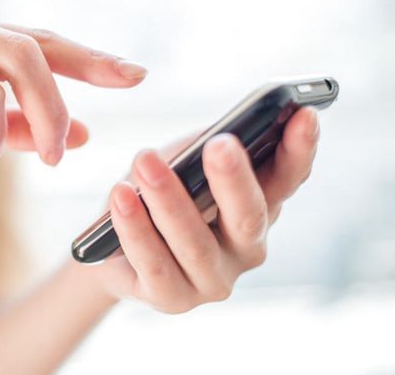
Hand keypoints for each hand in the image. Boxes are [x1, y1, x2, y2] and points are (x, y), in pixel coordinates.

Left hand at [95, 107, 318, 312]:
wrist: (109, 246)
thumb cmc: (155, 195)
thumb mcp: (180, 163)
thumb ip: (201, 149)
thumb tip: (216, 133)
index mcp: (259, 208)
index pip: (287, 180)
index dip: (298, 150)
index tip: (304, 115)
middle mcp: (246, 250)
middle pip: (249, 217)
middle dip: (235, 179)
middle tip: (220, 144)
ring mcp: (212, 280)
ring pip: (196, 243)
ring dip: (169, 199)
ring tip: (145, 161)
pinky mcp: (172, 299)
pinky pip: (155, 264)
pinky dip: (135, 227)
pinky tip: (120, 196)